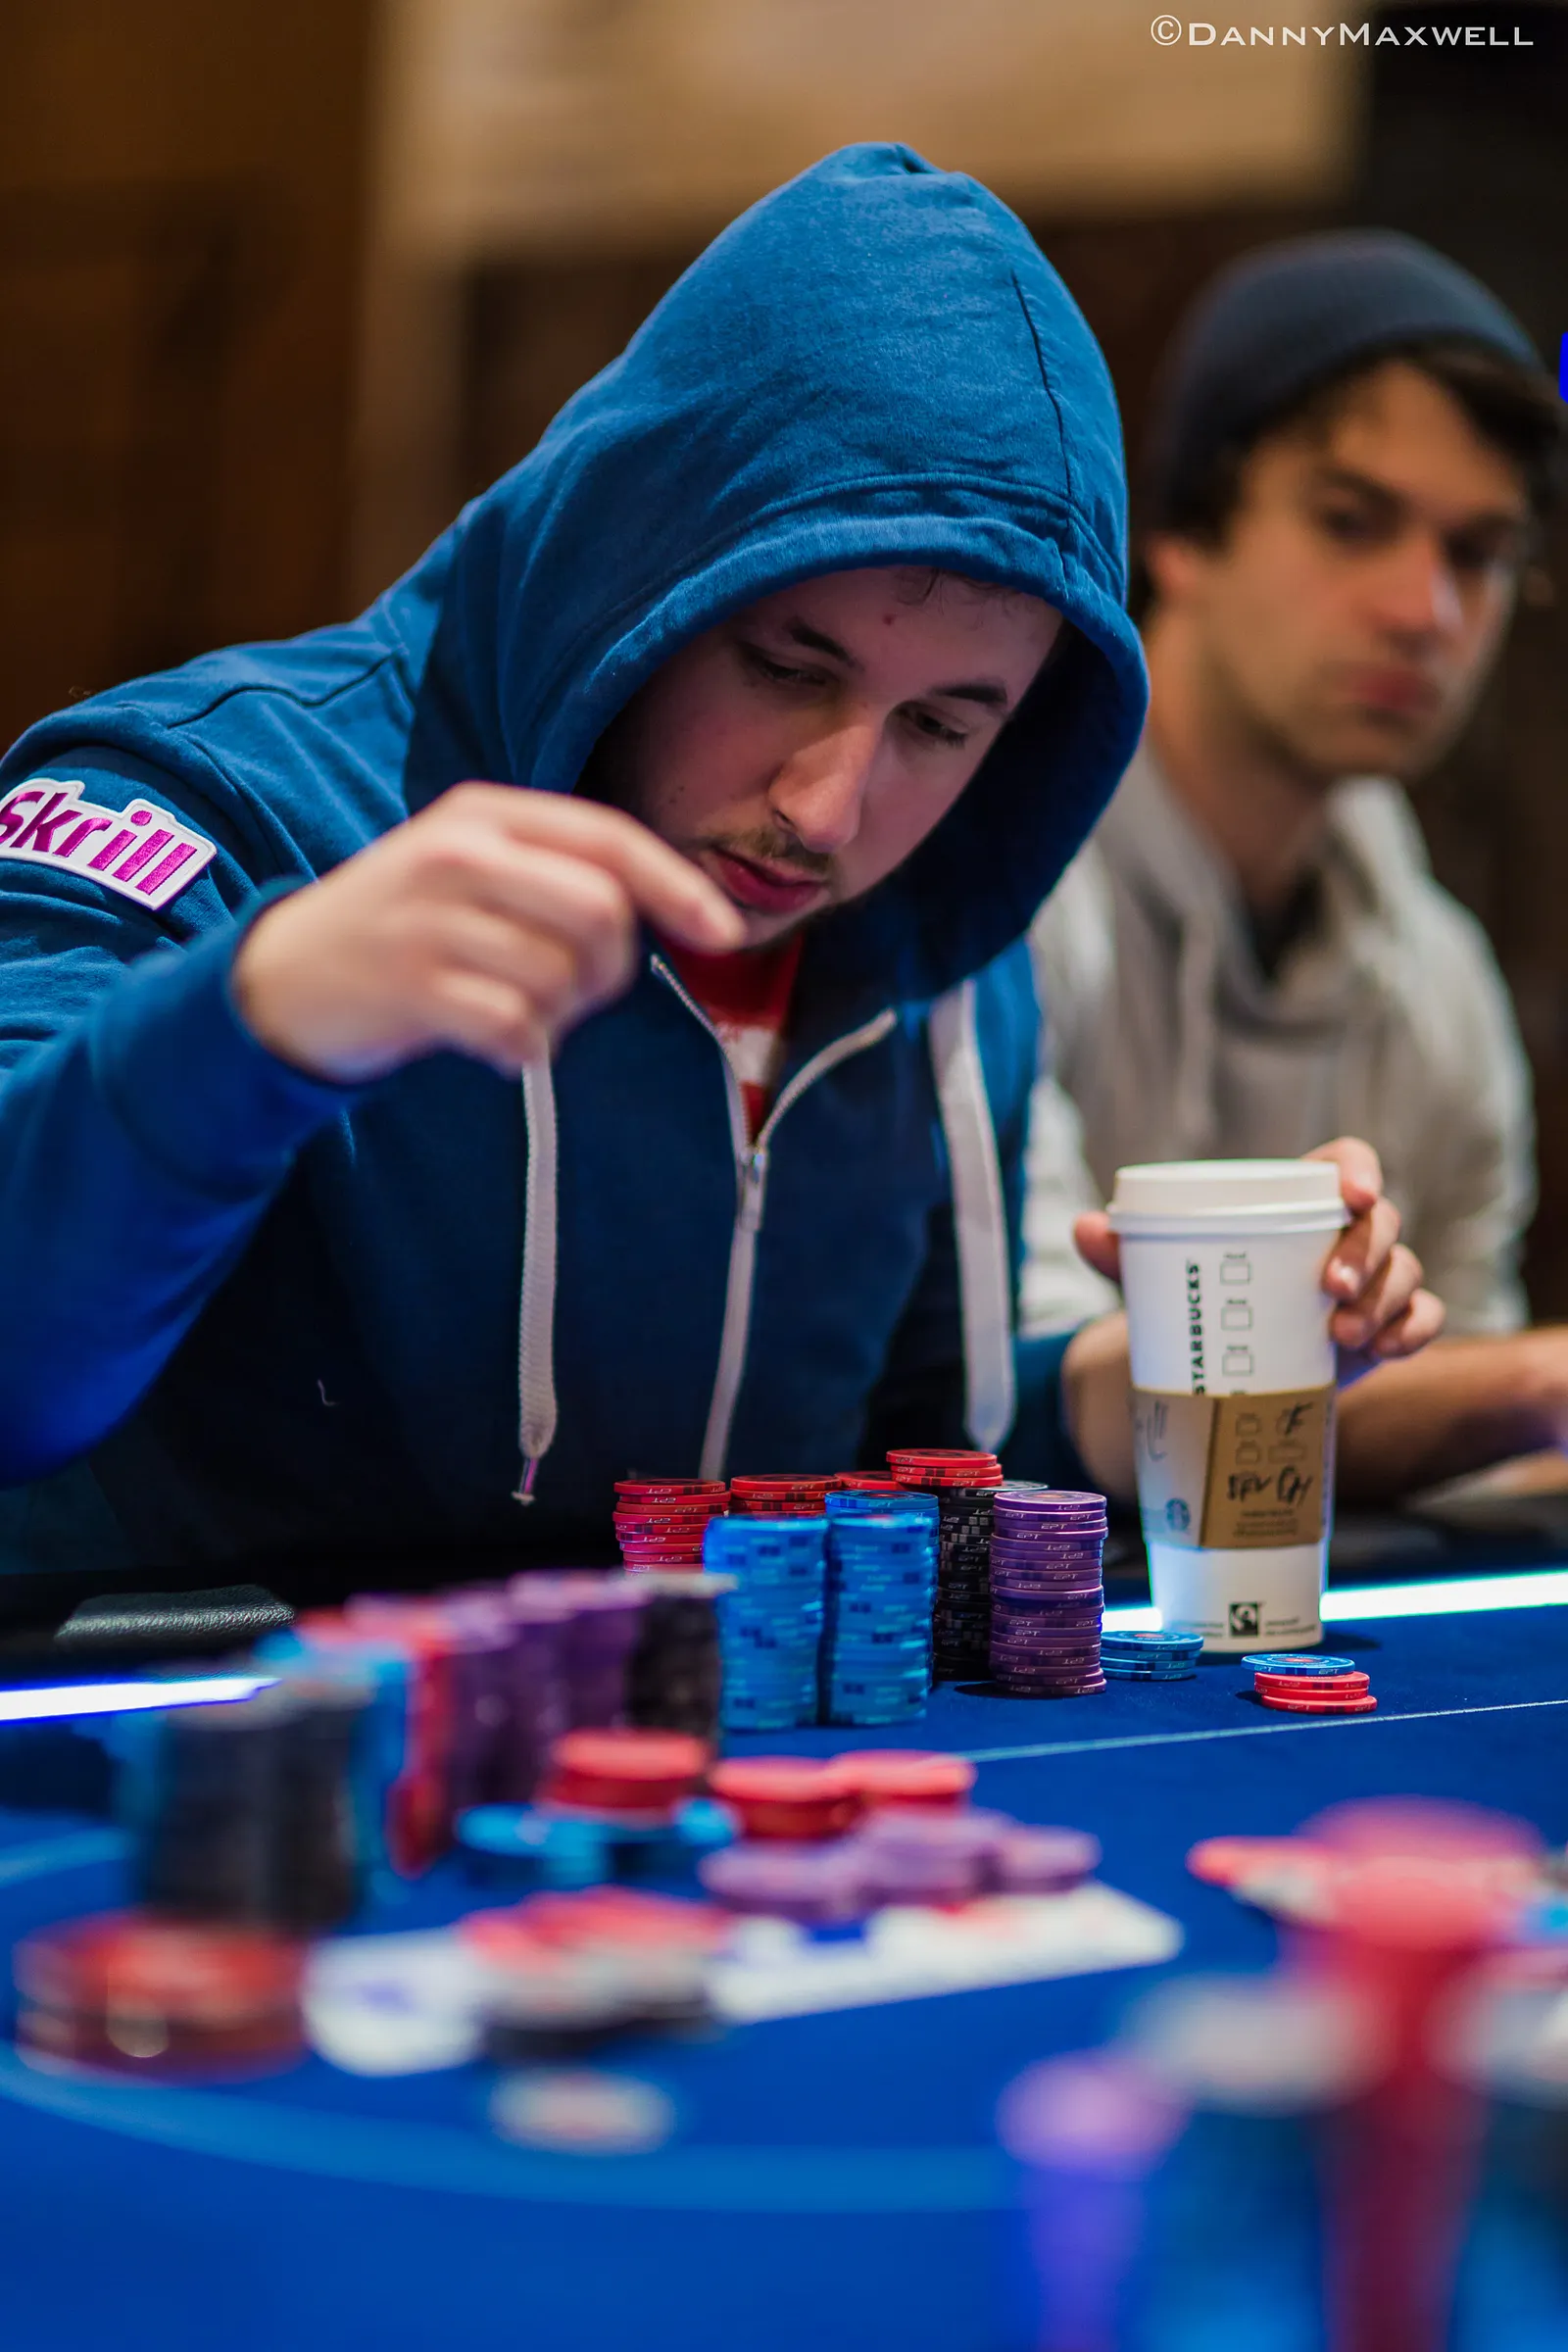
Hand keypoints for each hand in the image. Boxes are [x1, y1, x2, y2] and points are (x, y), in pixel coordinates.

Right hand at [232, 783, 744, 1082]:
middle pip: (602, 915)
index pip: (610, 840)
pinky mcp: (408, 985)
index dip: (679, 887)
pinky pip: (516, 1029)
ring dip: (558, 1016)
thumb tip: (681, 914)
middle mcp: (458, 853)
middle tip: (574, 991)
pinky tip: (492, 1044)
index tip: (726, 934)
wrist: (283, 975)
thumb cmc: (404, 926)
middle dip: (611, 970)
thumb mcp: (472, 868)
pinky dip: (521, 1050)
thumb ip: (560, 873)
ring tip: (513, 1010)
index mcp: (485, 813)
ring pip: (562, 979)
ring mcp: (429, 919)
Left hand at [1071, 1136, 1444, 1367]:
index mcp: (1297, 1201)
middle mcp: (1345, 1234)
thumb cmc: (1201, 1299)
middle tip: (1330, 1287)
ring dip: (1385, 1300)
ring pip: (1406, 1271)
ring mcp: (1373, 1281)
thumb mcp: (1161, 1274)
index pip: (1346, 1162)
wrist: (1222, 1369)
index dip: (1359, 1168)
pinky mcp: (1387, 1325)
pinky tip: (1385, 1350)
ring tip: (1342, 1336)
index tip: (1351, 1192)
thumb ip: (1123, 1250)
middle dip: (1367, 1251)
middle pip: (1382, 1221)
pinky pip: (1423, 1317)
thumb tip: (1083, 1226)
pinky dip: (1414, 1331)